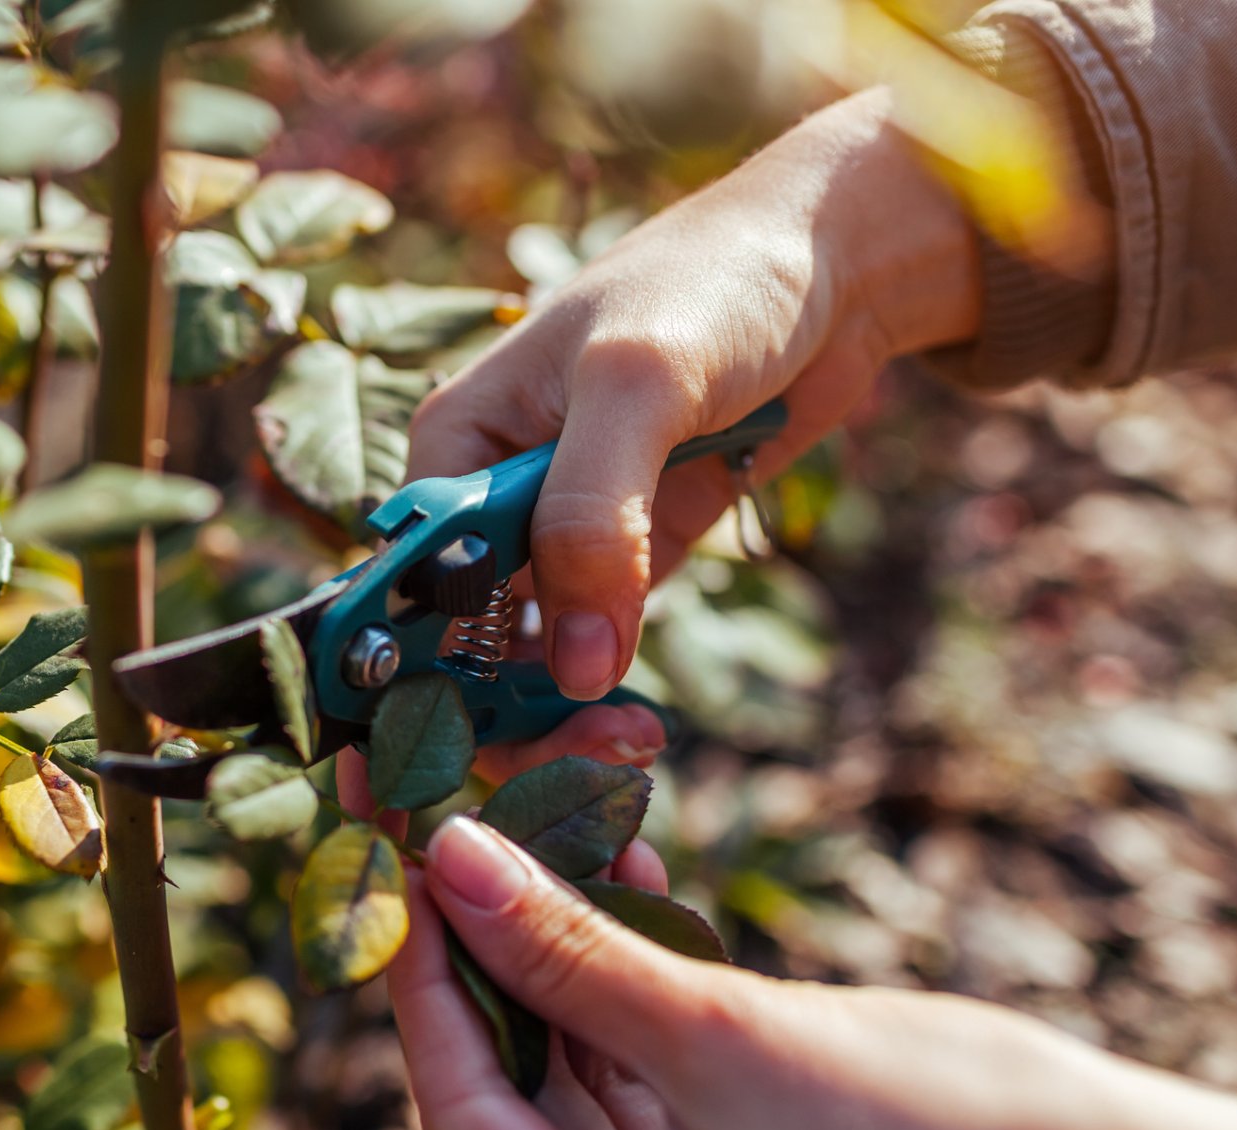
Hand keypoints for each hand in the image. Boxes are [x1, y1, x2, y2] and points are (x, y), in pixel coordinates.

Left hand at [389, 816, 1236, 1129]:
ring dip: (572, 945)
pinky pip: (658, 1072)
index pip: (460, 1114)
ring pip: (588, 1067)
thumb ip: (573, 956)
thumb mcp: (728, 1043)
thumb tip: (446, 862)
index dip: (426, 976)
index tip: (406, 856)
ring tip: (557, 823)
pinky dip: (639, 980)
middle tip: (467, 821)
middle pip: (517, 1086)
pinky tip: (633, 879)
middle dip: (499, 944)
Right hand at [409, 87, 983, 699]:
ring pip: (525, 660)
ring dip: (559, 718)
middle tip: (575, 755)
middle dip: (497, 712)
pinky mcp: (631, 557)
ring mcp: (562, 533)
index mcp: (455, 444)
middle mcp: (492, 496)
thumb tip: (573, 663)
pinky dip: (604, 698)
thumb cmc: (713, 286)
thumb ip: (592, 518)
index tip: (446, 749)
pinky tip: (636, 730)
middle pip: (456, 638)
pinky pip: (596, 649)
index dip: (411, 674)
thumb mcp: (638, 385)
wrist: (831, 267)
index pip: (404, 581)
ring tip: (627, 744)